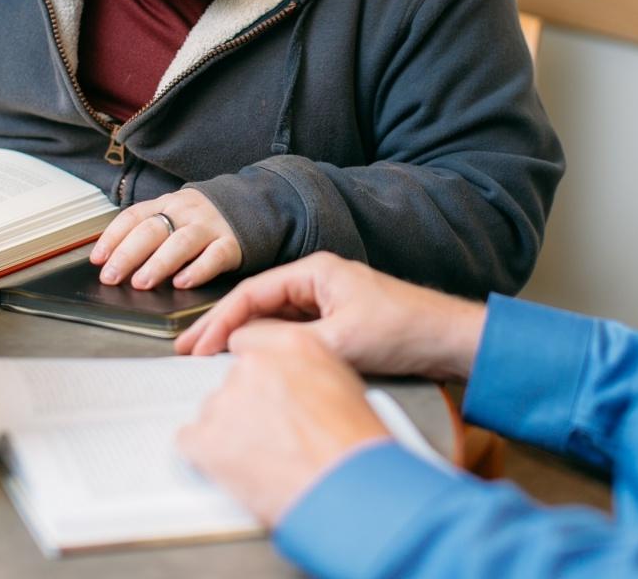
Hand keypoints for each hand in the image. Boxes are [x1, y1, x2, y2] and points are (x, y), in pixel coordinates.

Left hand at [89, 189, 240, 289]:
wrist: (252, 205)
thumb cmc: (203, 220)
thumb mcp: (174, 216)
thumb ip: (149, 233)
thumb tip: (112, 262)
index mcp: (167, 204)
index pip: (134, 217)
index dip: (113, 237)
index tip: (98, 259)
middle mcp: (186, 212)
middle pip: (152, 230)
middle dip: (128, 254)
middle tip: (111, 276)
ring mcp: (210, 226)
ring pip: (181, 242)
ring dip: (158, 263)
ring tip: (141, 282)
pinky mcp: (232, 243)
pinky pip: (215, 256)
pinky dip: (198, 270)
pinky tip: (183, 283)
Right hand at [176, 252, 487, 381]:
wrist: (450, 341)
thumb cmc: (404, 330)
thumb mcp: (341, 339)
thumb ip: (287, 342)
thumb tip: (240, 346)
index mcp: (316, 272)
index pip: (252, 292)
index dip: (219, 320)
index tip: (196, 345)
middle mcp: (318, 282)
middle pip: (258, 304)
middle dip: (222, 329)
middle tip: (187, 352)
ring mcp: (327, 304)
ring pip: (272, 321)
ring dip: (244, 340)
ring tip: (211, 362)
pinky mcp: (338, 325)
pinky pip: (292, 334)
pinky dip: (269, 348)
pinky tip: (254, 365)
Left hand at [177, 322, 389, 525]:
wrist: (346, 488)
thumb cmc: (355, 446)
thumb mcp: (343, 385)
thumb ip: (307, 371)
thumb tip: (293, 382)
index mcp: (291, 346)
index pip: (250, 343)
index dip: (259, 375)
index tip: (264, 393)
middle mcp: (254, 365)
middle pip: (233, 380)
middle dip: (247, 406)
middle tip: (271, 434)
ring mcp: (226, 400)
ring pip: (214, 411)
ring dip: (230, 432)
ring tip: (262, 458)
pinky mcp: (206, 437)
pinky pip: (191, 441)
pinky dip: (207, 456)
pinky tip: (236, 468)